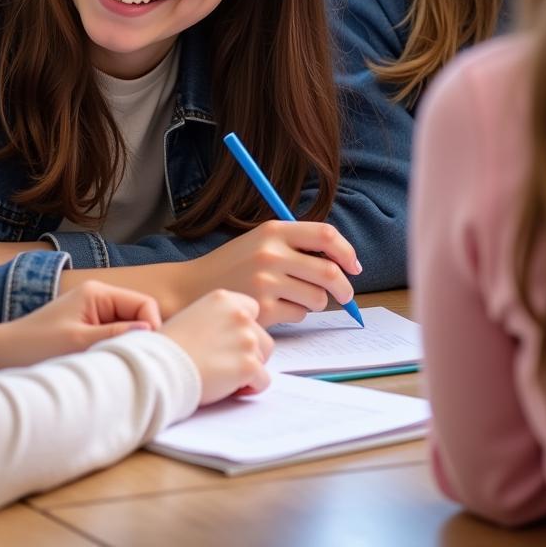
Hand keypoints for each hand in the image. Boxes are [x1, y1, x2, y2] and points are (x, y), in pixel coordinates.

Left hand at [0, 280, 161, 369]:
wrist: (1, 354)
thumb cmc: (35, 346)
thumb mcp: (78, 342)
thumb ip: (116, 335)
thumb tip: (152, 331)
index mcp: (98, 292)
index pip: (144, 305)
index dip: (152, 328)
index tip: (144, 355)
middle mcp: (98, 297)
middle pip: (139, 315)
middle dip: (140, 339)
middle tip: (133, 364)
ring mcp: (93, 312)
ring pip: (127, 328)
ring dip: (125, 347)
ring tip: (115, 366)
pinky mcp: (86, 328)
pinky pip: (113, 337)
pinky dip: (113, 351)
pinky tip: (106, 366)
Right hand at [162, 290, 272, 404]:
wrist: (160, 367)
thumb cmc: (168, 347)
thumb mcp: (193, 317)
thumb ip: (216, 321)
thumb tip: (229, 337)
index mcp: (223, 299)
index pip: (252, 310)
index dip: (243, 329)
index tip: (229, 343)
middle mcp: (239, 315)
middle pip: (261, 337)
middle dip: (249, 352)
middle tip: (227, 365)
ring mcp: (246, 339)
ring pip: (263, 359)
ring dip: (249, 369)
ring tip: (226, 378)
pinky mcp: (249, 365)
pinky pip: (263, 381)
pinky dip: (251, 388)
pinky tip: (231, 389)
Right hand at [176, 220, 360, 325]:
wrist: (191, 288)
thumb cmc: (232, 266)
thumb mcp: (260, 242)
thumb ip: (295, 245)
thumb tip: (342, 262)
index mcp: (273, 230)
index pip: (325, 235)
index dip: (346, 251)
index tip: (354, 266)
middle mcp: (271, 253)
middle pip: (329, 271)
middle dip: (345, 287)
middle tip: (346, 295)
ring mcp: (266, 282)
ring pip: (318, 298)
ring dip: (316, 302)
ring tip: (295, 299)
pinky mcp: (263, 309)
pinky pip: (300, 315)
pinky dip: (295, 314)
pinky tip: (275, 309)